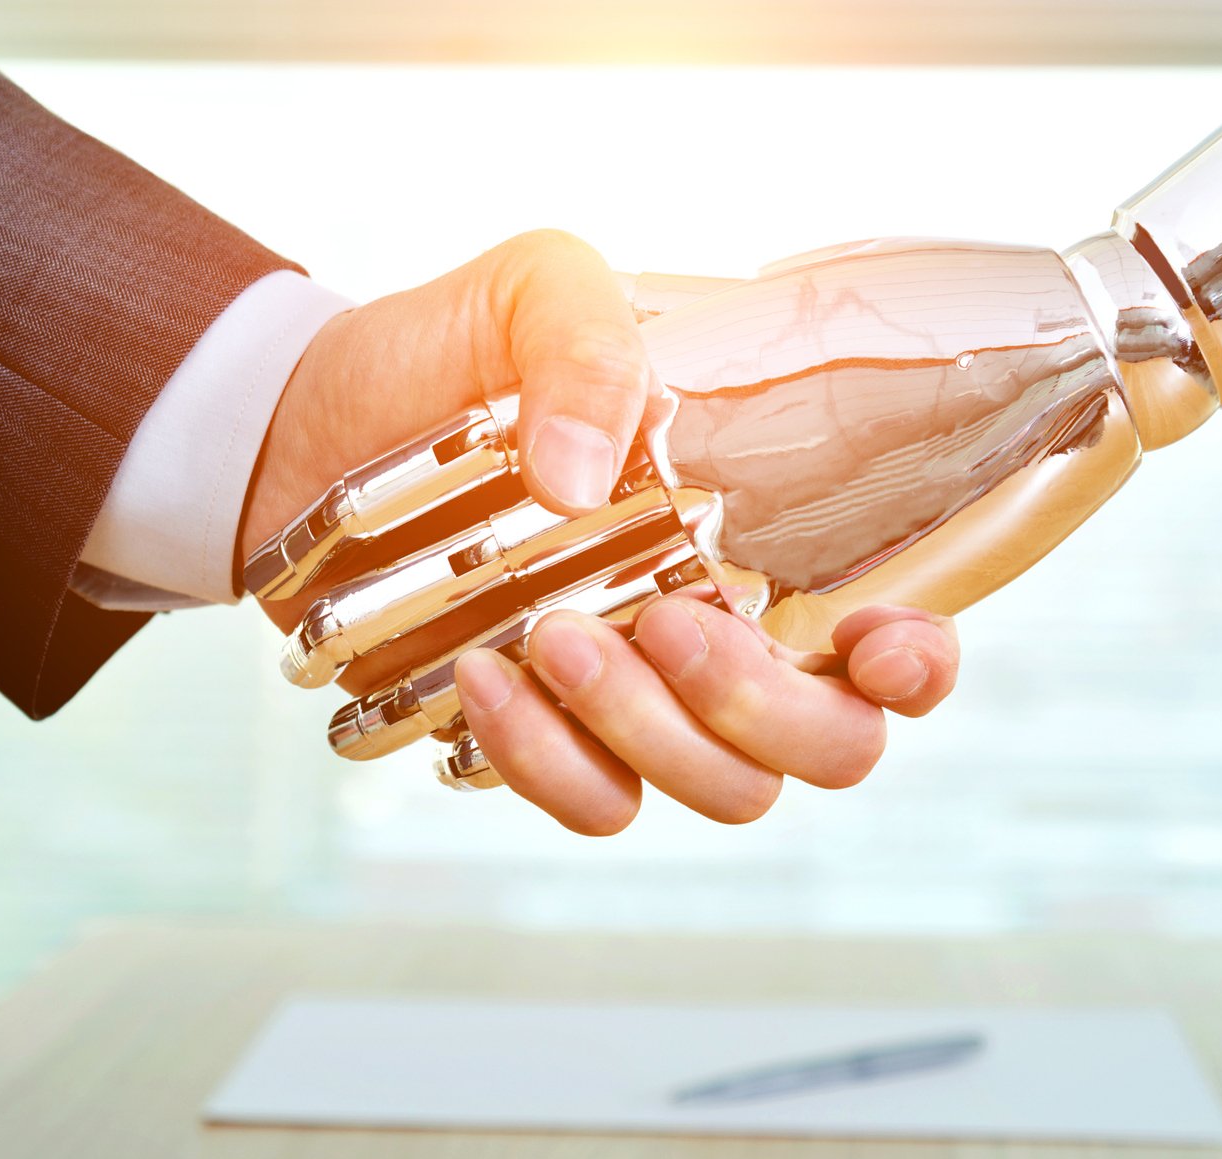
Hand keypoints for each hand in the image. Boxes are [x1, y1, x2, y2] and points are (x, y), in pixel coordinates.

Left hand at [241, 231, 962, 833]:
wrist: (303, 428)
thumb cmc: (452, 354)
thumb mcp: (534, 288)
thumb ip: (587, 342)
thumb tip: (581, 480)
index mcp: (774, 535)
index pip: (898, 638)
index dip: (918, 667)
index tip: (880, 645)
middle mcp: (734, 638)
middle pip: (829, 745)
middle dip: (762, 705)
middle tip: (665, 618)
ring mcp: (649, 708)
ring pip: (724, 791)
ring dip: (646, 727)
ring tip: (547, 634)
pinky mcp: (554, 749)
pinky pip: (598, 807)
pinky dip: (545, 760)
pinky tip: (480, 678)